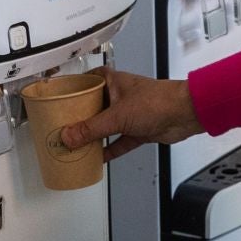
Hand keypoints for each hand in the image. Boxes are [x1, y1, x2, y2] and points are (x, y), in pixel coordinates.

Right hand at [59, 68, 203, 161]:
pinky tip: (97, 159)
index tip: (54, 102)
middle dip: (78, 120)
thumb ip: (91, 129)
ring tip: (74, 147)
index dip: (70, 91)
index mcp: (111, 82)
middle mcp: (118, 96)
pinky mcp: (137, 130)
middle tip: (59, 130)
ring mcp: (128, 114)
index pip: (85, 82)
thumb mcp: (117, 115)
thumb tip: (68, 137)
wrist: (185, 114)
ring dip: (92, 137)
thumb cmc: (156, 102)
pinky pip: (118, 142)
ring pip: (104, 126)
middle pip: (92, 108)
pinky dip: (109, 150)